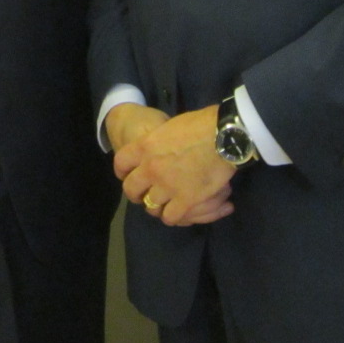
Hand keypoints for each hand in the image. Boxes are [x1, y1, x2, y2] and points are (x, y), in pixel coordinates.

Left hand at [114, 104, 235, 226]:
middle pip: (131, 189)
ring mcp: (167, 186)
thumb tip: (159, 148)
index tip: (128, 175)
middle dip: (137, 194)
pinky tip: (179, 211)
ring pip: (151, 206)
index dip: (123, 172)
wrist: (223, 136)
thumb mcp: (168, 127)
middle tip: (145, 195)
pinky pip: (170, 217)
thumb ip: (157, 142)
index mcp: (144, 147)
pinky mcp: (185, 201)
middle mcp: (150, 168)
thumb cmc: (199, 125)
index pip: (120, 164)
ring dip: (157, 206)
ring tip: (165, 204)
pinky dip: (174, 216)